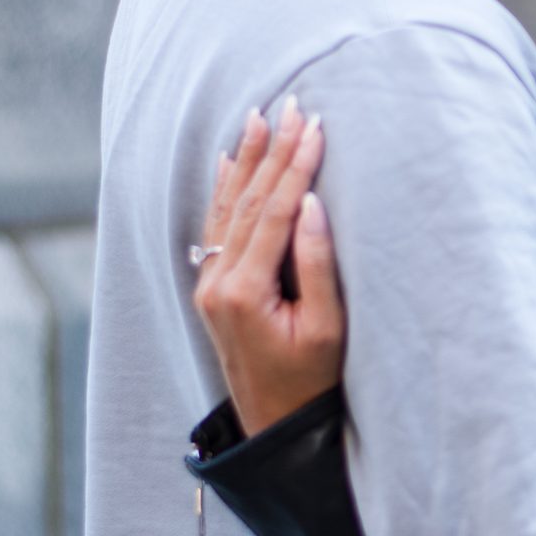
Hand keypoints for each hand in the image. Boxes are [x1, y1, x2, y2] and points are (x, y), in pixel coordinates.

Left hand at [194, 100, 346, 435]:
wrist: (273, 428)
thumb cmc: (311, 383)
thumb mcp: (326, 329)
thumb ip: (316, 265)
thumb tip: (311, 204)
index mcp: (243, 292)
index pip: (275, 213)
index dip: (296, 168)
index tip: (316, 128)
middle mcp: (216, 284)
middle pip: (248, 202)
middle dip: (272, 153)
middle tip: (291, 107)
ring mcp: (209, 286)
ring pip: (229, 209)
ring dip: (247, 161)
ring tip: (259, 118)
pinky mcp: (211, 290)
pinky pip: (218, 228)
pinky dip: (226, 190)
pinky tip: (231, 160)